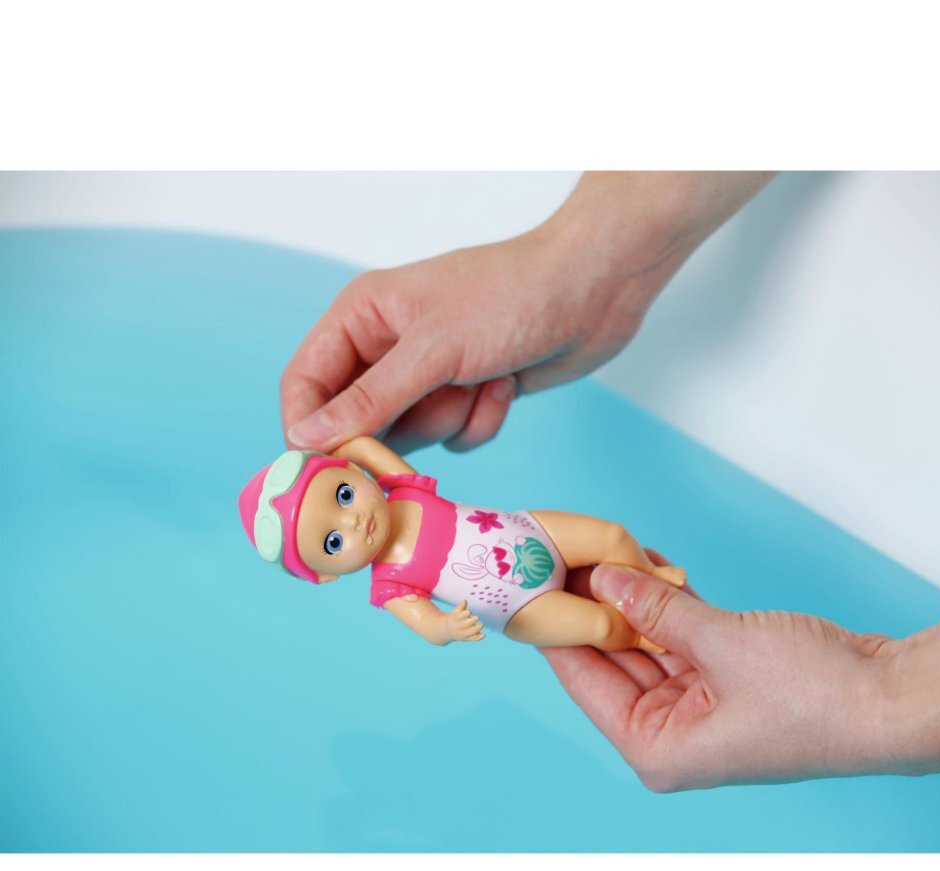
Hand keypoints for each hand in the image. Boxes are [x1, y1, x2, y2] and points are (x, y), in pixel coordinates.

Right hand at [281, 232, 645, 453]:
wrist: (594, 291)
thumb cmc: (511, 296)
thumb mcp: (431, 350)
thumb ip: (368, 400)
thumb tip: (305, 437)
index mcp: (363, 316)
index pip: (306, 382)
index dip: (309, 428)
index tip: (327, 470)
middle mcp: (389, 347)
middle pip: (358, 421)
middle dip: (400, 427)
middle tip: (433, 411)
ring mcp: (430, 375)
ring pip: (411, 437)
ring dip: (450, 418)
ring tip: (480, 378)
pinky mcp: (468, 395)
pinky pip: (454, 437)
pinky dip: (482, 420)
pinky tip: (505, 384)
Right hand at [443, 600, 484, 643]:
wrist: (447, 631)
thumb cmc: (454, 618)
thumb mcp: (455, 612)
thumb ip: (460, 607)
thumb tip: (465, 601)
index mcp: (454, 620)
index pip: (459, 617)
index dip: (465, 614)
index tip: (469, 611)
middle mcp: (458, 627)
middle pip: (465, 625)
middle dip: (472, 621)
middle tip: (477, 617)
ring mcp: (462, 634)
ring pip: (470, 632)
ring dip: (477, 628)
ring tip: (482, 624)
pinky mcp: (466, 638)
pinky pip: (473, 639)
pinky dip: (479, 638)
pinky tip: (484, 634)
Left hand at [543, 557, 905, 791]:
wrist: (895, 700)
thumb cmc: (816, 696)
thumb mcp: (721, 643)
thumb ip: (656, 608)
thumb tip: (604, 579)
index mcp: (656, 748)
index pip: (582, 679)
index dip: (556, 627)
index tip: (530, 585)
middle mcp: (669, 733)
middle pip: (611, 658)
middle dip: (592, 605)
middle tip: (563, 554)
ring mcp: (696, 706)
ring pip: (644, 642)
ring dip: (629, 598)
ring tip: (598, 548)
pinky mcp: (723, 679)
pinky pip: (678, 636)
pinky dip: (664, 603)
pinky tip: (642, 563)